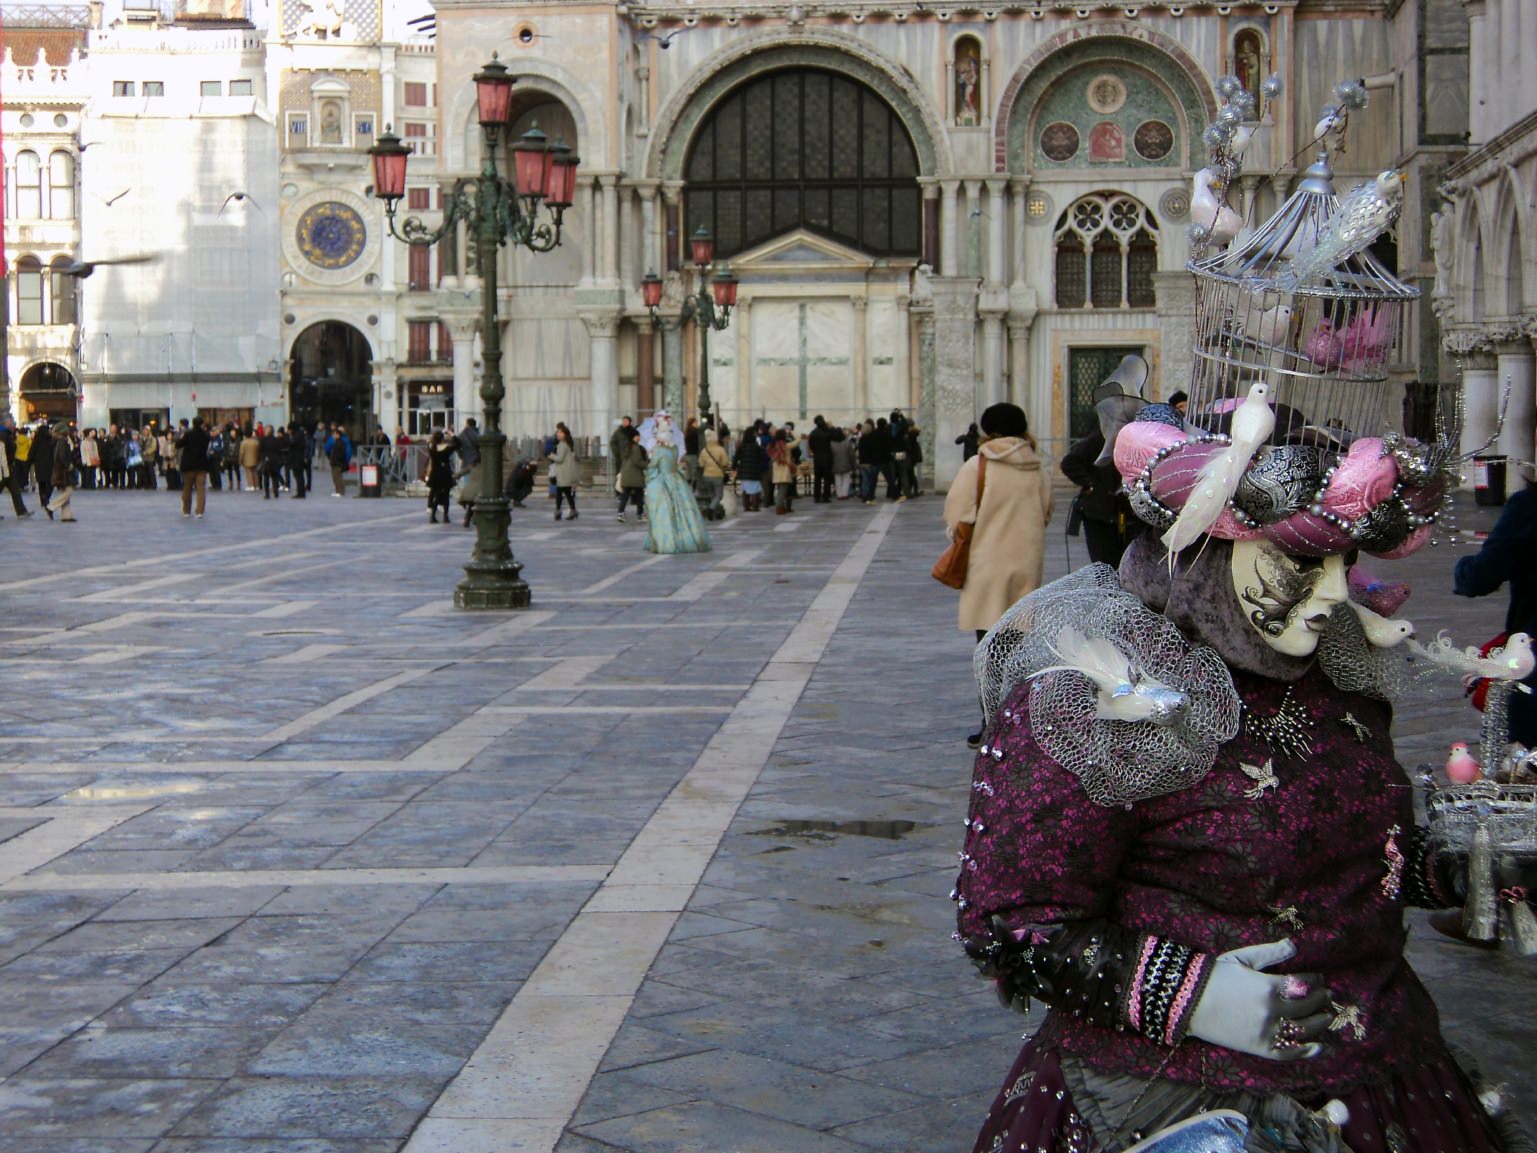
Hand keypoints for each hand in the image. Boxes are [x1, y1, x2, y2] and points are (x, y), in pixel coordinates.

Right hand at [1186, 940, 1331, 1060]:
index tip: (1319, 980)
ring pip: (1305, 1030)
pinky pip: (1290, 1052)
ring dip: (1321, 1022)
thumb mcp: (1241, 958)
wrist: (1187, 1000)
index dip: (1315, 982)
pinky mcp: (1260, 1048)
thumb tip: (1294, 945)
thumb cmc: (1214, 976)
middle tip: (1328, 996)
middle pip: (1309, 1007)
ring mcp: (1267, 1032)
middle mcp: (1272, 1012)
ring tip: (1326, 1015)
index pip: (1304, 986)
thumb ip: (1270, 953)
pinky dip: (1308, 1051)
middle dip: (1322, 1000)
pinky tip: (1320, 1045)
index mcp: (1269, 987)